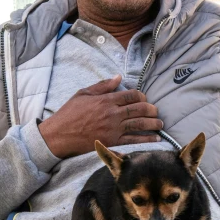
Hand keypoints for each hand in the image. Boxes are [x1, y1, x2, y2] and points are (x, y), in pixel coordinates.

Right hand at [38, 75, 162, 157]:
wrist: (59, 135)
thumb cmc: (69, 113)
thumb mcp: (83, 93)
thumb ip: (102, 86)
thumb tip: (119, 78)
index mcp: (106, 100)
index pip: (131, 95)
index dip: (142, 96)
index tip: (144, 98)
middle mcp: (113, 113)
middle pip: (139, 109)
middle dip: (151, 109)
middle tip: (157, 111)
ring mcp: (114, 128)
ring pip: (140, 124)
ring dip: (153, 123)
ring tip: (160, 124)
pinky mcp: (112, 141)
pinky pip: (134, 140)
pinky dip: (146, 139)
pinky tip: (156, 139)